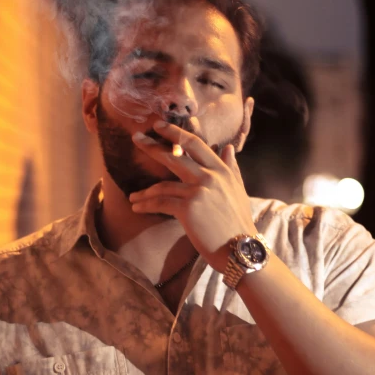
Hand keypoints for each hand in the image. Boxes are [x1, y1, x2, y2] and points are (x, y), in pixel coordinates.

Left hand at [129, 120, 256, 272]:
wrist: (240, 248)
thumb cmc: (238, 223)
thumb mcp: (238, 190)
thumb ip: (232, 168)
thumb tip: (228, 148)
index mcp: (221, 170)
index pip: (195, 144)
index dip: (175, 133)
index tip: (158, 125)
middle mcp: (209, 176)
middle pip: (174, 156)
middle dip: (152, 146)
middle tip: (136, 138)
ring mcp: (198, 191)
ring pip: (163, 185)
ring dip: (144, 191)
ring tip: (133, 197)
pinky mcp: (188, 208)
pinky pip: (160, 202)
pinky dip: (146, 205)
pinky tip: (137, 208)